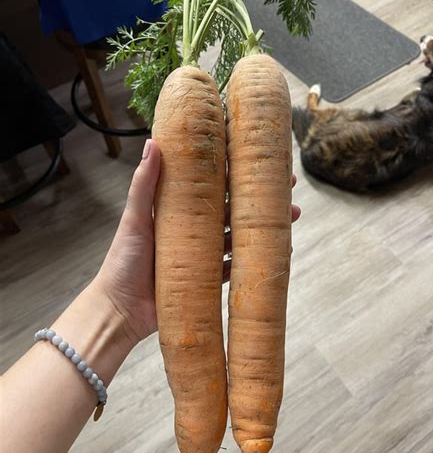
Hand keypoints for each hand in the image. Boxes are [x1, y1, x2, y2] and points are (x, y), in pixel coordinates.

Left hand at [93, 139, 300, 345]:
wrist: (119, 309)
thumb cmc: (122, 261)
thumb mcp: (135, 218)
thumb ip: (144, 184)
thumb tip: (153, 142)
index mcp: (178, 210)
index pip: (213, 184)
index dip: (237, 170)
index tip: (260, 158)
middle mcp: (194, 229)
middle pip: (234, 208)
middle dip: (261, 197)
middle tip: (288, 187)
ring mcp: (203, 254)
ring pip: (241, 235)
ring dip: (265, 226)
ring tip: (292, 216)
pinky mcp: (208, 279)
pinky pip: (237, 266)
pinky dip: (255, 259)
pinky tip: (276, 250)